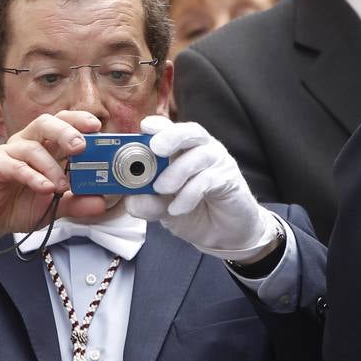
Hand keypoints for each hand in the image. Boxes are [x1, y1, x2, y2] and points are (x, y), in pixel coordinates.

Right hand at [0, 112, 109, 265]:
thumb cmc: (21, 205)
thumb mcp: (55, 207)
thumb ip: (77, 203)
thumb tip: (101, 202)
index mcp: (45, 146)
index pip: (63, 123)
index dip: (79, 121)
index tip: (97, 127)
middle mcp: (27, 143)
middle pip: (46, 123)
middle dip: (66, 131)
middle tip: (81, 145)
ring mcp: (10, 152)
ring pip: (32, 146)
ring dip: (51, 166)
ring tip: (62, 186)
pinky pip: (15, 166)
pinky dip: (32, 176)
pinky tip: (44, 188)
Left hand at [127, 116, 279, 261]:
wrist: (223, 236)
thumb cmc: (192, 213)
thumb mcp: (161, 210)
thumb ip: (146, 203)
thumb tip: (132, 199)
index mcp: (180, 149)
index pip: (170, 129)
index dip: (157, 125)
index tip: (144, 128)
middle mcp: (201, 149)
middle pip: (190, 131)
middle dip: (171, 135)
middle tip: (155, 148)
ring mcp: (217, 163)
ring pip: (200, 155)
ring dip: (177, 171)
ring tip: (161, 189)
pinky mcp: (229, 179)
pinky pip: (209, 180)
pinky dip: (189, 194)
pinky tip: (177, 209)